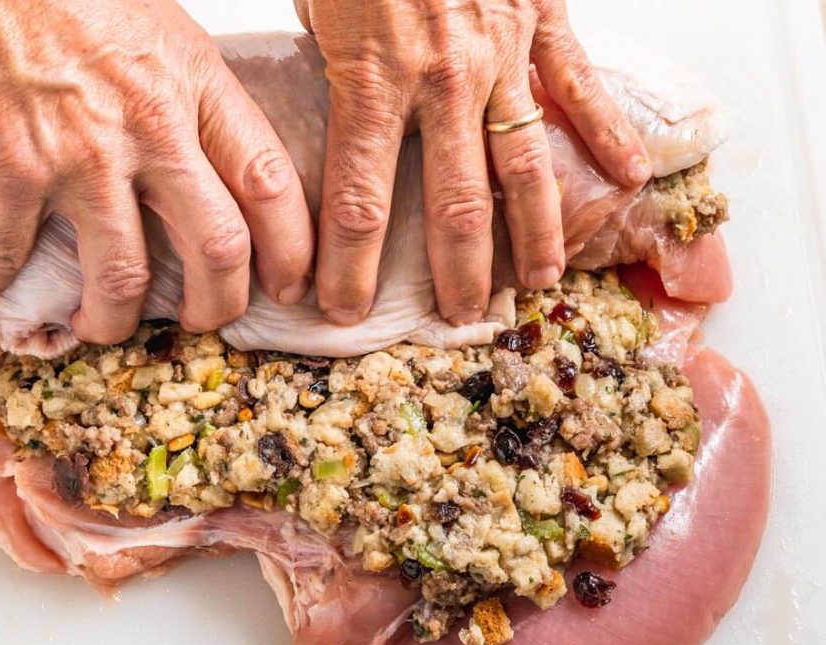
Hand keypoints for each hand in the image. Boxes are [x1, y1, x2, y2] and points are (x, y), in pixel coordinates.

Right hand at [0, 0, 314, 341]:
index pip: (271, 184)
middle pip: (217, 247)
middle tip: (203, 322)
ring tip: (102, 326)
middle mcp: (153, 127)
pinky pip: (12, 252)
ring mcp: (85, 154)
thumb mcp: (166, 37)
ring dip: (114, 320)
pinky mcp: (15, 169)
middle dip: (217, 306)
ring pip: (124, 275)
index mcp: (197, 88)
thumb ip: (200, 103)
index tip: (287, 286)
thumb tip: (229, 170)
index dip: (291, 249)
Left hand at [295, 0, 650, 324]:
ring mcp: (499, 53)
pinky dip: (606, 133)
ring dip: (533, 229)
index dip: (349, 267)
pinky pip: (580, 84)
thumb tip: (329, 115)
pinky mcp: (540, 18)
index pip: (360, 202)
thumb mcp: (316, 4)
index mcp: (373, 79)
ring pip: (524, 162)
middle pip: (454, 203)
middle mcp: (442, 81)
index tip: (341, 310)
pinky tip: (626, 178)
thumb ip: (330, 69)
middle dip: (456, 270)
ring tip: (536, 279)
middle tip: (460, 316)